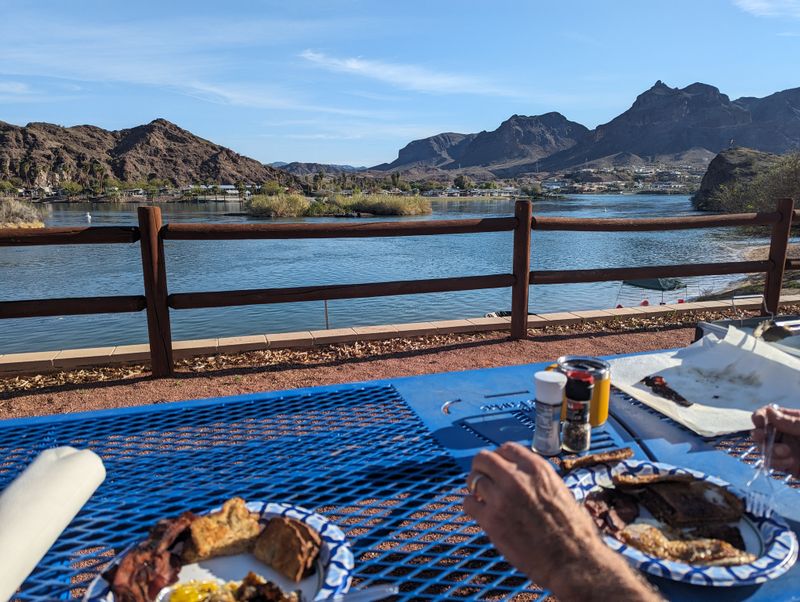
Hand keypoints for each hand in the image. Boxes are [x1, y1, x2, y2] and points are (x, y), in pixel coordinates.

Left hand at [462, 442, 659, 600]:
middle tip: (483, 479)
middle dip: (481, 468)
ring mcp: (501, 498)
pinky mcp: (491, 520)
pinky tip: (479, 512)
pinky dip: (471, 506)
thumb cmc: (573, 530)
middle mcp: (517, 478)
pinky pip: (468, 504)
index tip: (499, 468)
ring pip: (473, 480)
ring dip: (475, 488)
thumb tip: (521, 476)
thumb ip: (537, 480)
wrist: (573, 560)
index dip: (500, 458)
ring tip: (482, 498)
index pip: (507, 448)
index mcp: (537, 469)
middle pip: (484, 459)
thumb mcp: (560, 490)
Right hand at [752, 406, 799, 476]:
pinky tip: (790, 463)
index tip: (758, 421)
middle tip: (762, 437)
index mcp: (791, 420)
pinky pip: (771, 463)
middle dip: (760, 435)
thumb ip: (791, 421)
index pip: (768, 414)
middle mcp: (785, 434)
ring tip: (787, 453)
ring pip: (763, 448)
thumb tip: (768, 410)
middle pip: (760, 432)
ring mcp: (785, 449)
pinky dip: (777, 463)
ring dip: (770, 451)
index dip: (760, 417)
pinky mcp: (787, 465)